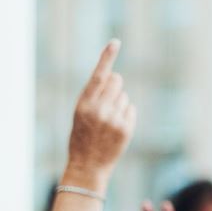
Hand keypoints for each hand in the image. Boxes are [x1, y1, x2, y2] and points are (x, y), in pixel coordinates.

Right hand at [62, 40, 135, 191]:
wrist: (87, 167)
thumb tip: (116, 77)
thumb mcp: (80, 115)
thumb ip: (94, 96)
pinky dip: (125, 115)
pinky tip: (115, 128)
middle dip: (114, 86)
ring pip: (124, 96)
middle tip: (106, 102)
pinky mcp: (126, 128)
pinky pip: (131, 109)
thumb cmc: (81, 138)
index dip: (107, 57)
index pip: (98, 75)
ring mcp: (114, 119)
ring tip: (107, 123)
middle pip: (117, 80)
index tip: (115, 42)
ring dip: (118, 104)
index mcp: (84, 105)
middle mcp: (99, 110)